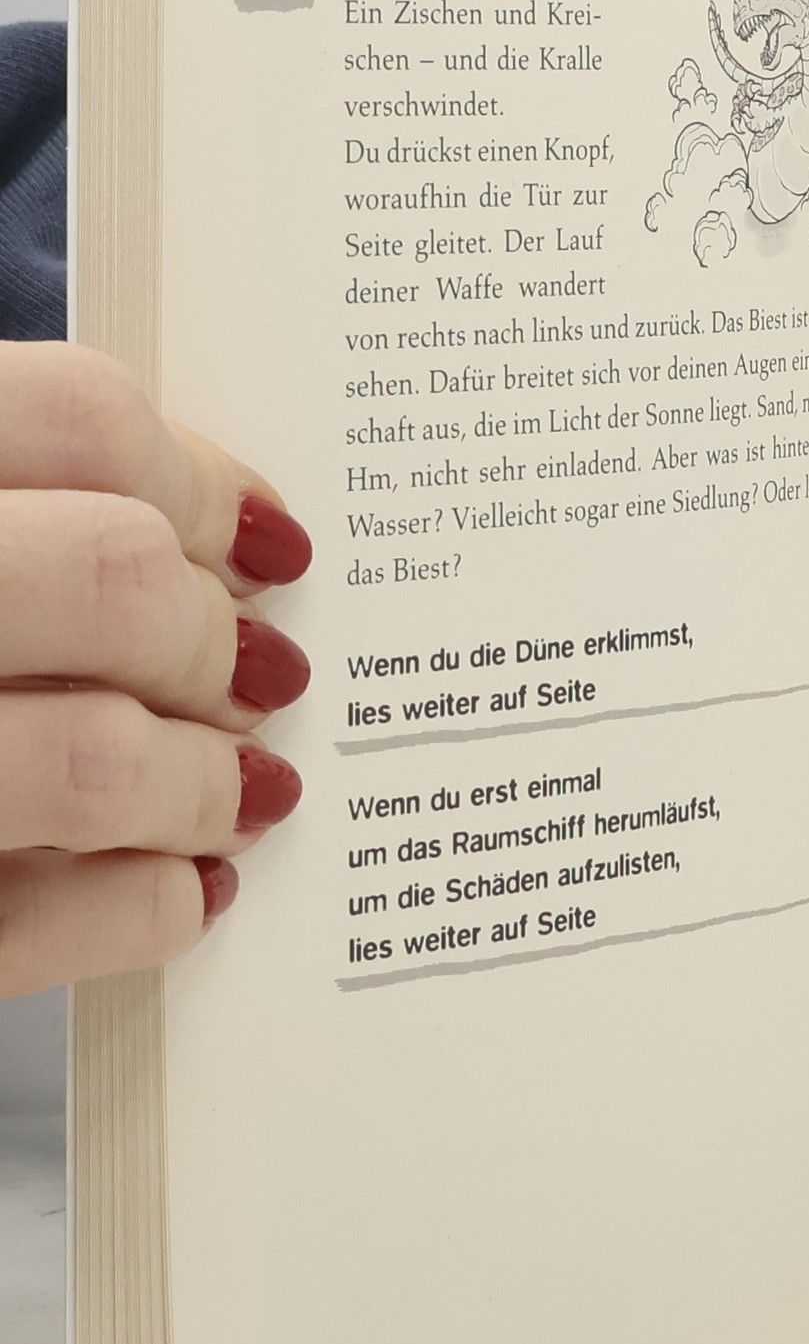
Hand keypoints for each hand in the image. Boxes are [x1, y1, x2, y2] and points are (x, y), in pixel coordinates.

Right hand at [0, 344, 310, 994]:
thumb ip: (7, 492)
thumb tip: (223, 528)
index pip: (72, 416)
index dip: (196, 481)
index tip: (249, 540)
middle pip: (113, 580)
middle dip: (208, 638)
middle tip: (245, 670)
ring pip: (90, 761)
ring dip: (201, 781)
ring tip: (240, 787)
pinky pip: (27, 927)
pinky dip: (143, 907)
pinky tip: (182, 887)